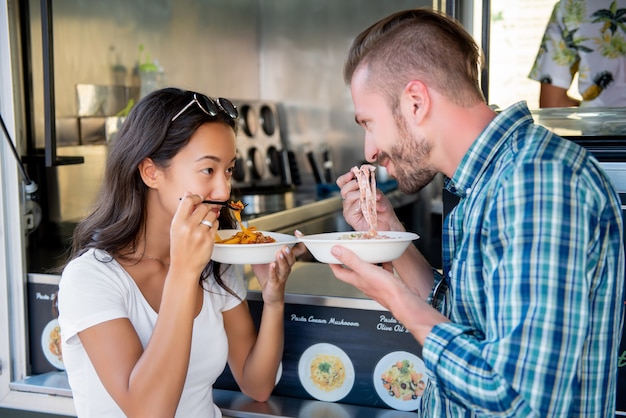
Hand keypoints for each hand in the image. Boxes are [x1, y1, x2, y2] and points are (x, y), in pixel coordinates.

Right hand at [170, 192, 218, 275]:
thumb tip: (189, 193)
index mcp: (177, 222)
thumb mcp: (176, 229)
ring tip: (205, 223)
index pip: (188, 200)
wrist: (184, 267)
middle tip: (204, 213)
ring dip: (211, 216)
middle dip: (206, 208)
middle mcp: (188, 226)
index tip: (199, 199)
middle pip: (203, 206)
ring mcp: (200, 233)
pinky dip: (214, 225)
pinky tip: (208, 231)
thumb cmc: (180, 247)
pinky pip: (216, 224)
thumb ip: (183, 212)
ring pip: (212, 214)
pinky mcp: (209, 239)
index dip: (196, 197)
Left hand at [251, 245, 295, 304]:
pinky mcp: (275, 283)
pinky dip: (273, 270)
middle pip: (291, 258)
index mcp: (285, 261)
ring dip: (282, 260)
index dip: (299, 243)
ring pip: (285, 267)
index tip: (297, 234)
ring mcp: (281, 276)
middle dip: (289, 252)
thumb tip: (251, 241)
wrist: (271, 295)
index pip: (296, 251)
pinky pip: (275, 276)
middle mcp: (286, 268)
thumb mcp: (264, 262)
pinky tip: (272, 265)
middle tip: (285, 247)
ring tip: (280, 254)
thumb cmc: (269, 278)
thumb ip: (260, 252)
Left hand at [328, 244, 447, 343]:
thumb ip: (350, 260)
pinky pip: (383, 271)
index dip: (333, 264)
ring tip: (368, 251)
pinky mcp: (387, 283)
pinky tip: (387, 258)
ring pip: (369, 270)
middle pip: (354, 270)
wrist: (404, 301)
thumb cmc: (386, 289)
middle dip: (351, 259)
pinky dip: (384, 263)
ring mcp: (376, 283)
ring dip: (367, 260)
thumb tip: (335, 251)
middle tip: (350, 249)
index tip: (331, 255)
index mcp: (357, 280)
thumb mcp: (365, 270)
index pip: (339, 272)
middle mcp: (365, 283)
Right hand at [336, 170, 402, 231]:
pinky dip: (363, 204)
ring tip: (374, 198)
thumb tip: (363, 178)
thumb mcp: (376, 193)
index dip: (346, 177)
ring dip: (362, 194)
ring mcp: (349, 209)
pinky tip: (371, 206)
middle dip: (354, 184)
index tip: (353, 172)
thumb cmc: (382, 209)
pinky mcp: (350, 217)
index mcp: (353, 194)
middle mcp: (349, 201)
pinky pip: (353, 206)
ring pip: (348, 196)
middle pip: (343, 189)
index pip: (342, 183)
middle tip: (364, 183)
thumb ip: (368, 186)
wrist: (388, 223)